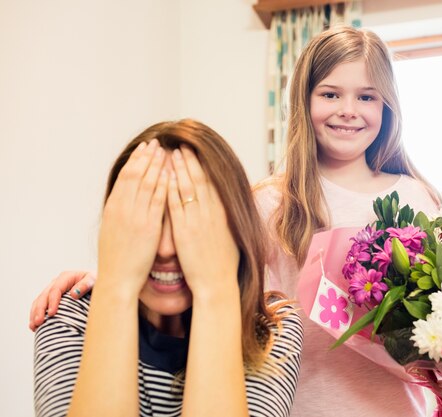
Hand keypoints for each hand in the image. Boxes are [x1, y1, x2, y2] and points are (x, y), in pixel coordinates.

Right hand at [29, 270, 95, 330]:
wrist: (98, 282)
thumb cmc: (97, 282)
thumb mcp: (95, 280)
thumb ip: (86, 284)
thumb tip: (73, 294)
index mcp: (66, 277)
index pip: (55, 290)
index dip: (52, 302)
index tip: (52, 314)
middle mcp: (57, 282)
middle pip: (44, 296)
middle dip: (40, 309)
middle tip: (39, 322)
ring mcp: (53, 289)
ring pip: (39, 301)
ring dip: (35, 313)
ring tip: (34, 326)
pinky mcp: (52, 297)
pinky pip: (40, 305)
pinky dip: (35, 314)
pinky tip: (34, 325)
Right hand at [97, 139, 167, 296]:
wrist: (117, 279)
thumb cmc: (116, 258)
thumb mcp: (112, 229)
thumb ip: (120, 211)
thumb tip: (125, 198)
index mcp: (113, 207)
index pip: (126, 176)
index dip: (136, 160)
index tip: (145, 148)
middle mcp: (123, 208)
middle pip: (136, 174)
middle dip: (147, 157)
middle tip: (156, 142)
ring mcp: (136, 217)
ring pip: (148, 184)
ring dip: (157, 165)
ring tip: (166, 150)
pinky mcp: (149, 227)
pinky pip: (158, 201)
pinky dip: (165, 185)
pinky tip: (172, 174)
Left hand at [167, 147, 239, 300]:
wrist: (217, 284)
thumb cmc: (224, 265)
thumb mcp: (231, 238)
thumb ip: (225, 221)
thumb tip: (224, 210)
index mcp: (223, 214)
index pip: (213, 183)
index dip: (204, 166)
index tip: (196, 153)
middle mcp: (211, 214)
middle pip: (200, 180)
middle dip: (190, 161)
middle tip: (182, 145)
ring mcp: (198, 221)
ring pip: (188, 188)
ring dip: (179, 169)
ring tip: (170, 154)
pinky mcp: (184, 231)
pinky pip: (176, 206)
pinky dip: (171, 189)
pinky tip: (165, 177)